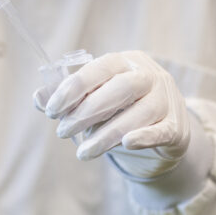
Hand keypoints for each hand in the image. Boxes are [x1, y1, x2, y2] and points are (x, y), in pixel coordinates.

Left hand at [36, 51, 190, 175]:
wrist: (165, 129)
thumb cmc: (123, 109)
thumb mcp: (96, 99)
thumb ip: (69, 98)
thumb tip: (37, 97)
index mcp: (127, 62)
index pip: (100, 68)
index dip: (74, 87)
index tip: (50, 109)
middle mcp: (150, 76)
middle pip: (121, 88)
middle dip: (87, 112)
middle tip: (62, 132)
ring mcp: (167, 100)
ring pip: (138, 114)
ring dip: (106, 134)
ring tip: (82, 153)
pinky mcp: (177, 127)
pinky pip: (161, 131)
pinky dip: (144, 136)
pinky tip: (126, 143)